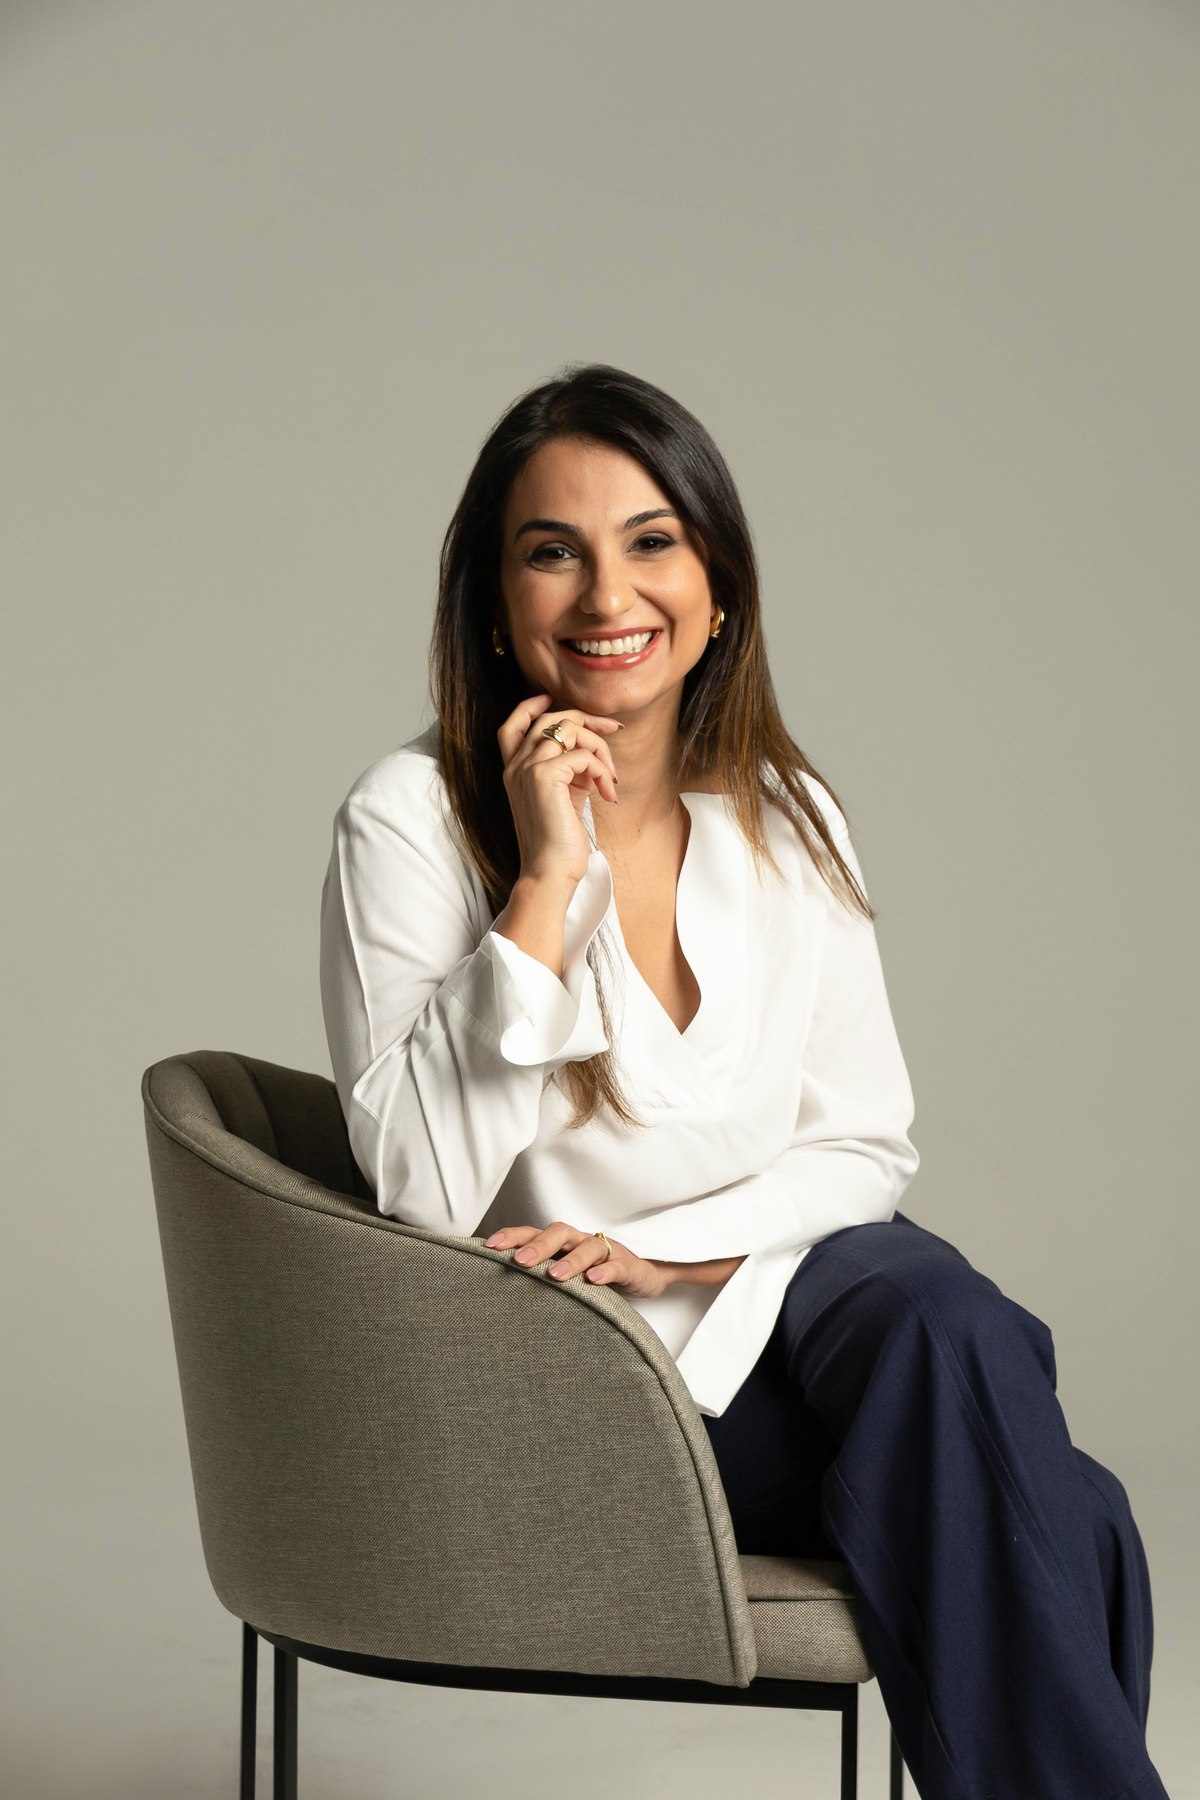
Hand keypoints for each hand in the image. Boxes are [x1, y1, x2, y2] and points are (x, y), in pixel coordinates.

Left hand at [485, 1222, 669, 1299]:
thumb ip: (538, 1276)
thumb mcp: (564, 1274)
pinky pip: (616, 1266)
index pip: (533, 1232)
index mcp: (561, 1243)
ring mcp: (605, 1252)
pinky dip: (605, 1272)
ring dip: (571, 1260)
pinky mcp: (627, 1267)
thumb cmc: (592, 1275)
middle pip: (559, 1233)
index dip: (512, 1236)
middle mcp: (580, 1241)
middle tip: (521, 1261)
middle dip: (539, 1245)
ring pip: (588, 1248)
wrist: (641, 1276)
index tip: (489, 1246)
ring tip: (555, 1276)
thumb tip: (496, 1291)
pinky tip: (593, 1281)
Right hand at [497, 695, 621, 890]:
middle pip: (550, 719)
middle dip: (586, 719)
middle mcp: (515, 766)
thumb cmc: (559, 843)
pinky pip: (583, 755)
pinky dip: (603, 771)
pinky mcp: (544, 776)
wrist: (549, 873)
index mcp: (514, 772)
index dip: (532, 705)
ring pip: (570, 730)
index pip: (513, 725)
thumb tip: (592, 754)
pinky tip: (608, 794)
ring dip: (601, 749)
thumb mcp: (563, 798)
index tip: (553, 698)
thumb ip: (569, 772)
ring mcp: (527, 769)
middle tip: (613, 730)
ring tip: (611, 778)